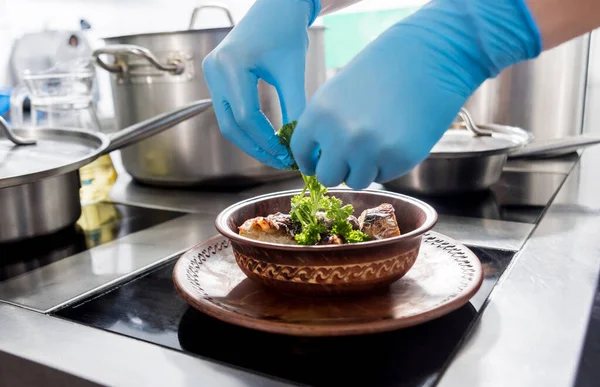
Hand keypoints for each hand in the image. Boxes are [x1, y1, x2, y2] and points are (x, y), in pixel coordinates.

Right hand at [202, 0, 316, 168]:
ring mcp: (212, 74)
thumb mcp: (293, 72)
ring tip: (275, 155)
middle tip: (281, 163)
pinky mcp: (217, 78)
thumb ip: (294, 108)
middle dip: (256, 148)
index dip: (266, 141)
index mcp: (231, 65)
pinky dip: (247, 128)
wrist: (276, 6)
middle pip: (230, 125)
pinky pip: (228, 111)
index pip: (245, 116)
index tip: (287, 156)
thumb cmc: (287, 31)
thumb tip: (299, 145)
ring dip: (250, 142)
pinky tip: (267, 139)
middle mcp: (214, 70)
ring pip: (226, 122)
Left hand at [291, 0, 541, 188]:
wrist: (429, 58)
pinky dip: (387, 165)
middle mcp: (340, 136)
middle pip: (327, 176)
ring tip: (379, 141)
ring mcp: (369, 151)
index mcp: (319, 114)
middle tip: (353, 155)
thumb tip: (316, 159)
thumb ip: (323, 125)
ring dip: (364, 169)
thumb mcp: (338, 92)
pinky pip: (382, 176)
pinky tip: (398, 137)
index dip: (310, 161)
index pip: (301, 153)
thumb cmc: (382, 71)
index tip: (317, 163)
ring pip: (355, 182)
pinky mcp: (398, 159)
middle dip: (339, 169)